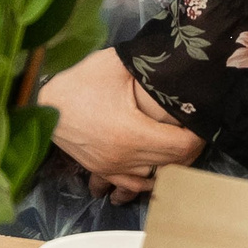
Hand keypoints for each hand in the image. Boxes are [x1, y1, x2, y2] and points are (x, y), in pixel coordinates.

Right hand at [40, 47, 201, 201]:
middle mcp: (124, 158)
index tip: (203, 120)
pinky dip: (148, 179)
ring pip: (155, 177)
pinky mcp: (101, 171)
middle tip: (197, 128)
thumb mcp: (116, 66)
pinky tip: (156, 168)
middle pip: (172, 164)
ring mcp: (112, 169)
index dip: (198, 135)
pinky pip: (132, 185)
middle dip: (189, 148)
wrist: (44, 105)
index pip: (180, 147)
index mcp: (131, 133)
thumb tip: (176, 61)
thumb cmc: (81, 82)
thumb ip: (147, 67)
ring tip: (180, 144)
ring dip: (171, 164)